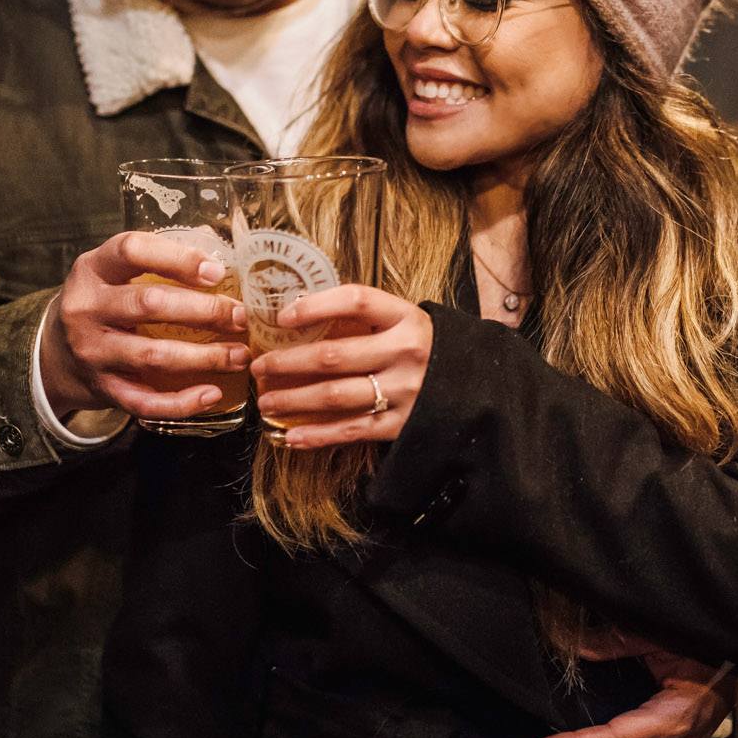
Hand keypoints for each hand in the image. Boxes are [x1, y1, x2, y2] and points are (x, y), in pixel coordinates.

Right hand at [40, 231, 249, 429]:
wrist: (53, 355)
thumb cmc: (100, 305)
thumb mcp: (110, 272)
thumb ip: (154, 261)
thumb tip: (220, 260)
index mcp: (92, 270)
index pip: (132, 250)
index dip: (177, 258)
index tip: (216, 271)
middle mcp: (86, 309)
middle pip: (149, 304)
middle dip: (204, 310)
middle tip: (241, 316)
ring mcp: (92, 352)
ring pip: (153, 355)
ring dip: (204, 357)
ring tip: (240, 355)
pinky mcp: (101, 389)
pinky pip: (144, 401)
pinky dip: (181, 402)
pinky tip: (211, 393)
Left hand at [250, 285, 431, 447]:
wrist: (478, 386)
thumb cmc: (427, 348)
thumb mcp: (407, 322)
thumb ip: (368, 318)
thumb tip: (302, 312)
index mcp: (406, 318)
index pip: (356, 301)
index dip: (315, 306)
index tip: (282, 316)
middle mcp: (406, 352)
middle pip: (333, 355)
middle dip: (287, 362)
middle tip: (259, 366)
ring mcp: (405, 391)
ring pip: (336, 396)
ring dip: (294, 400)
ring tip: (267, 400)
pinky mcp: (403, 424)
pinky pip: (352, 430)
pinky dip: (318, 435)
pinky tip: (292, 436)